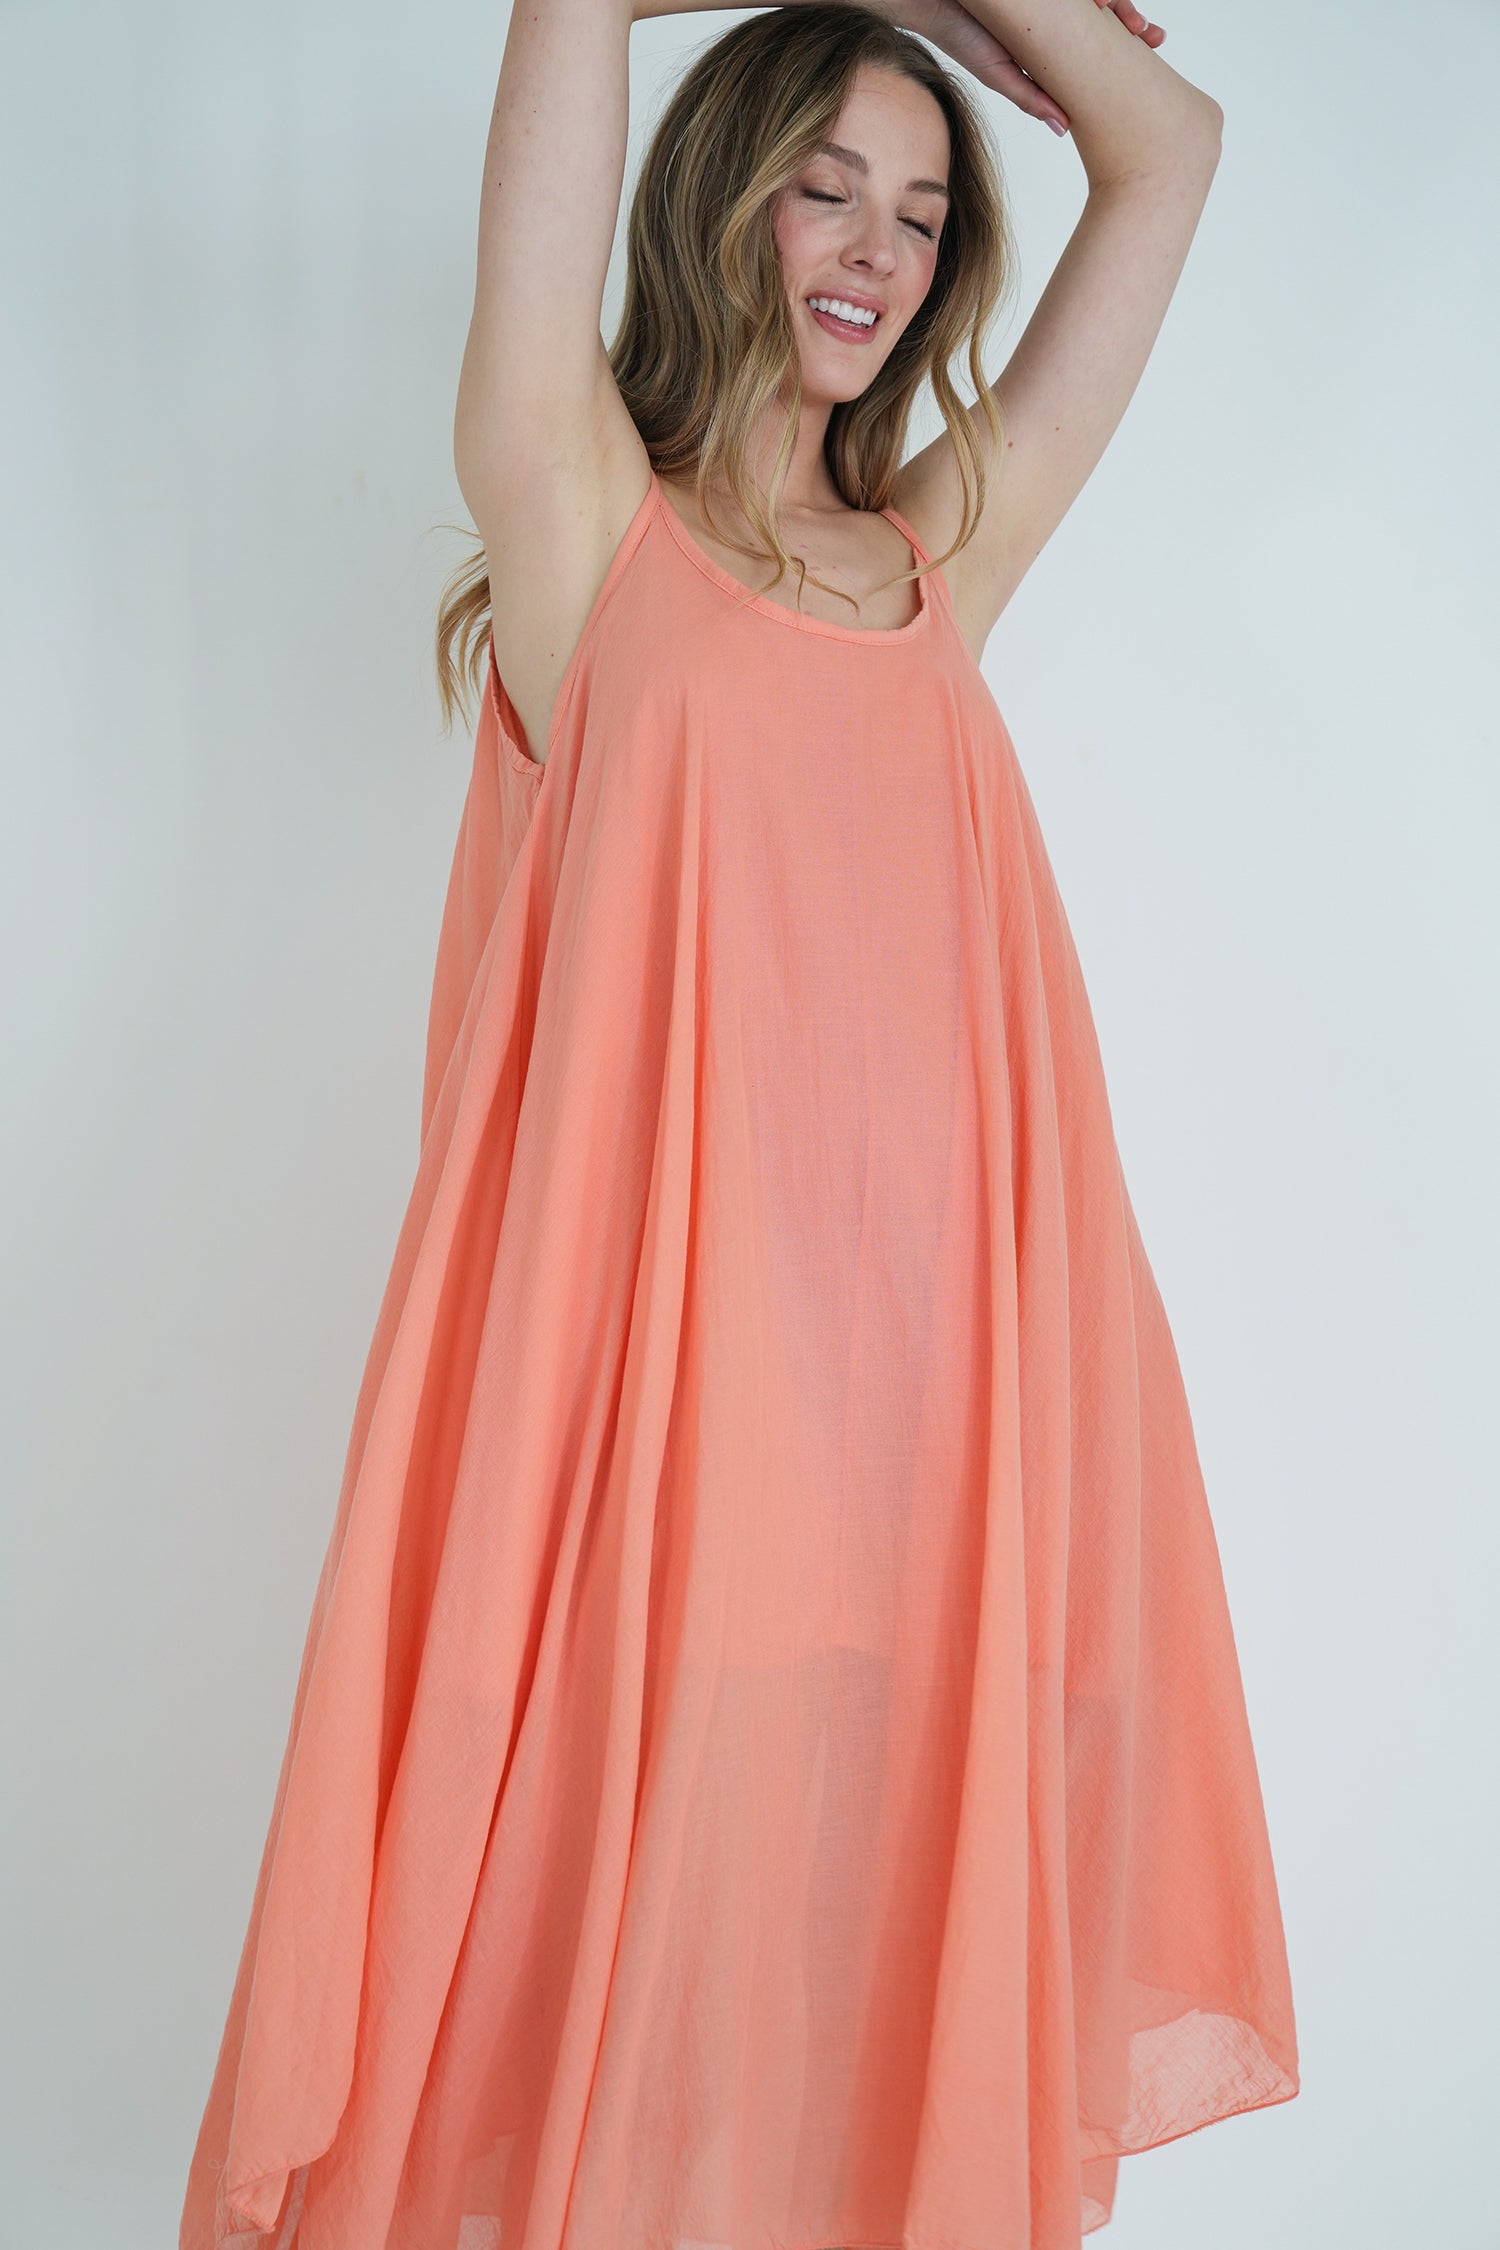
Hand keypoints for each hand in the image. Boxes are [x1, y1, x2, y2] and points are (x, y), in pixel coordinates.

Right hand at [885, 0, 1164, 135]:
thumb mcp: (999, 70)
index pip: (1093, 44)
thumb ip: (1031, 96)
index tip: (1150, 50)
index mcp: (1048, 37)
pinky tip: (1106, 3)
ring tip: (1136, 24)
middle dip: (1130, 24)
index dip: (1122, 51)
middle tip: (1155, 37)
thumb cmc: (958, 33)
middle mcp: (1053, 11)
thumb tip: (1064, 129)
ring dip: (1116, 5)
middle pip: (1102, 17)